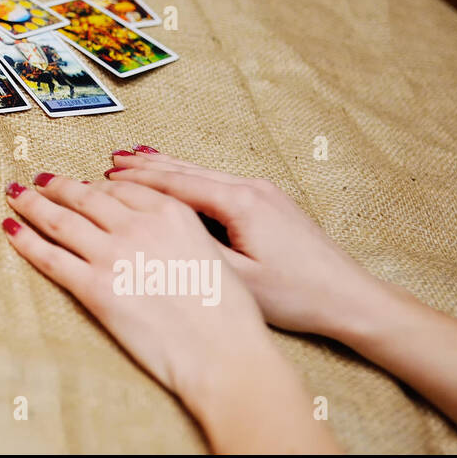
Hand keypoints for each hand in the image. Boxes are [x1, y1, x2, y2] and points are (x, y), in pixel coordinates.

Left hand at [2, 173, 337, 451]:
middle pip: (85, 197)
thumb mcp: (212, 252)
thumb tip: (157, 230)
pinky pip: (49, 257)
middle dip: (58, 186)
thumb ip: (179, 231)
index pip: (120, 189)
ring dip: (33, 203)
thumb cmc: (228, 312)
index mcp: (171, 212)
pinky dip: (25, 240)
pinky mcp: (94, 287)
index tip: (83, 184)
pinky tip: (10, 228)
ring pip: (60, 220)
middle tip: (40, 178)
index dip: (96, 185)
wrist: (223, 353)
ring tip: (16, 193)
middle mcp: (138, 225)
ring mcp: (113, 255)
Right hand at [105, 147, 387, 339]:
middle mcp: (251, 188)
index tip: (106, 174)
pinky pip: (218, 183)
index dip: (139, 180)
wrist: (350, 297)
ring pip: (202, 174)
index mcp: (240, 203)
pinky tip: (178, 179)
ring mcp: (262, 192)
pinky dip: (190, 180)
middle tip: (111, 160)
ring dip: (167, 170)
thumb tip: (155, 229)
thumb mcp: (239, 278)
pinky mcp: (270, 203)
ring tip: (133, 161)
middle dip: (146, 167)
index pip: (178, 185)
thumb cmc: (296, 295)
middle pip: (187, 171)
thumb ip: (195, 249)